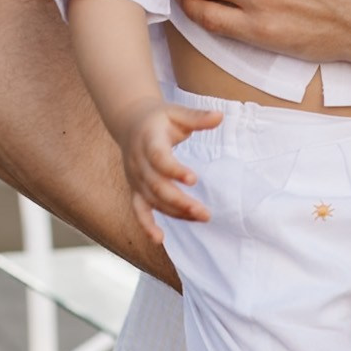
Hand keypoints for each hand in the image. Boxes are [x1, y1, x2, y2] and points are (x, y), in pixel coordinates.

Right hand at [112, 101, 220, 242]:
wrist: (130, 122)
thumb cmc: (160, 118)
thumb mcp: (177, 112)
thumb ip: (198, 118)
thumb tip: (220, 116)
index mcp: (148, 141)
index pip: (159, 158)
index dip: (174, 170)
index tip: (194, 179)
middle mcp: (138, 162)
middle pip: (157, 186)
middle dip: (180, 201)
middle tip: (205, 212)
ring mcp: (135, 178)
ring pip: (152, 200)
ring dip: (174, 212)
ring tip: (200, 218)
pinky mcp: (135, 188)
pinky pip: (138, 209)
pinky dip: (146, 224)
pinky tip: (159, 239)